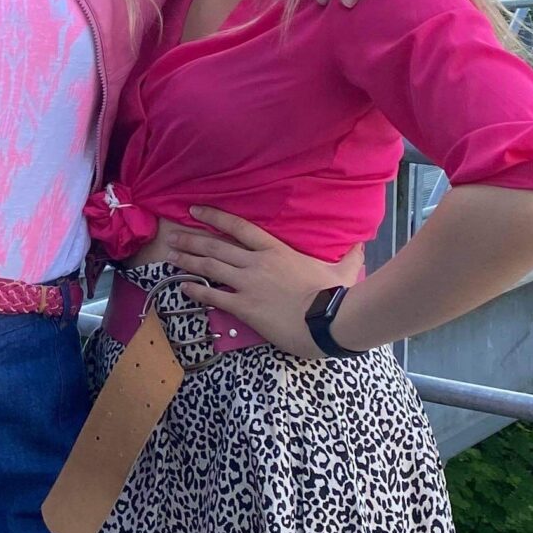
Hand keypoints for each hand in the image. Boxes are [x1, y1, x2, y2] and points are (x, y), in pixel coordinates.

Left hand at [163, 209, 363, 355]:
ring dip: (188, 261)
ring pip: (210, 267)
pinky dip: (195, 290)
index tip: (195, 211)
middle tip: (173, 236)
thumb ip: (349, 255)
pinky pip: (213, 295)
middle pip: (217, 246)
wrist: (326, 321)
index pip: (239, 227)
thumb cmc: (335, 295)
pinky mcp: (244, 307)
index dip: (214, 217)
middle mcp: (256, 262)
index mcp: (276, 249)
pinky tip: (182, 287)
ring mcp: (248, 284)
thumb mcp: (345, 269)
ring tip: (170, 256)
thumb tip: (362, 242)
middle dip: (192, 240)